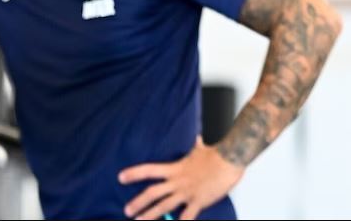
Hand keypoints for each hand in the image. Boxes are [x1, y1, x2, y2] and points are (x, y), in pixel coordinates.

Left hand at [119, 137, 243, 219]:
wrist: (229, 159)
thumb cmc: (215, 153)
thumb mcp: (199, 148)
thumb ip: (194, 145)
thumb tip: (197, 137)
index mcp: (174, 169)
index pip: (148, 170)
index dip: (133, 173)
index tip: (120, 177)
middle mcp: (177, 181)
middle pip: (152, 193)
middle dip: (138, 203)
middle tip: (126, 211)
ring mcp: (187, 192)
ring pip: (164, 206)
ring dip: (150, 215)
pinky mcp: (199, 201)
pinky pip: (187, 216)